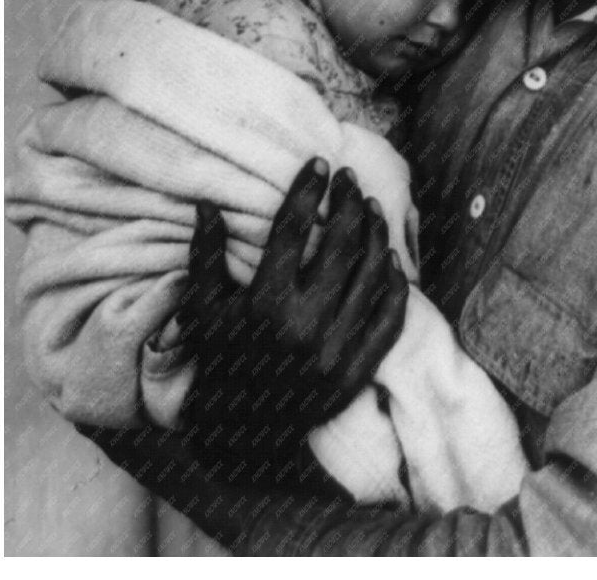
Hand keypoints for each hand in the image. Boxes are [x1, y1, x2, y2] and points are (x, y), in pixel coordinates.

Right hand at [181, 157, 408, 463]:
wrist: (239, 433)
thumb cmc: (218, 360)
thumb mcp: (202, 309)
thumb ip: (205, 255)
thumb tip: (207, 203)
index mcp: (264, 304)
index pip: (293, 230)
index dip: (307, 190)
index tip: (319, 162)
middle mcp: (304, 324)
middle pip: (339, 245)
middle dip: (348, 203)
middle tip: (350, 178)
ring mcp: (335, 350)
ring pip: (369, 276)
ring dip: (375, 234)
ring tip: (372, 207)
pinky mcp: (356, 371)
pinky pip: (388, 320)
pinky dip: (393, 285)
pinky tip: (390, 258)